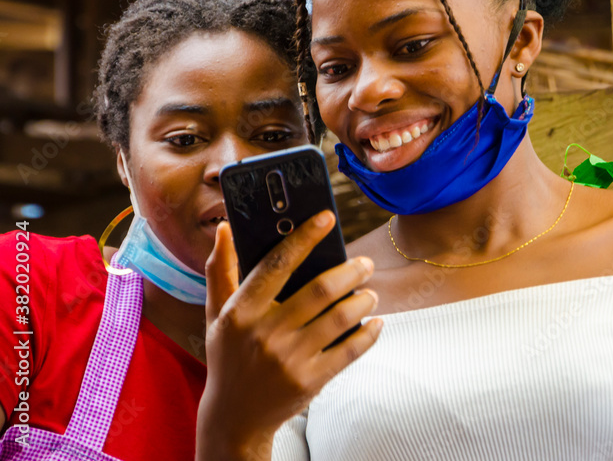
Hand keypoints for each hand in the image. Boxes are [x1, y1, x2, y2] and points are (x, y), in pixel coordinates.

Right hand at [195, 211, 381, 459]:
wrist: (234, 417)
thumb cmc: (228, 356)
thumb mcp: (216, 315)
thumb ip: (220, 270)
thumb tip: (224, 228)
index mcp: (241, 311)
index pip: (276, 264)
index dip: (304, 237)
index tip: (327, 217)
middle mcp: (265, 333)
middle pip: (321, 289)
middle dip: (352, 271)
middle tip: (365, 264)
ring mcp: (289, 359)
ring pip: (341, 317)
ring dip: (364, 299)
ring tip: (370, 292)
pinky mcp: (310, 380)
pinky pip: (350, 350)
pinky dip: (369, 333)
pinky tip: (375, 322)